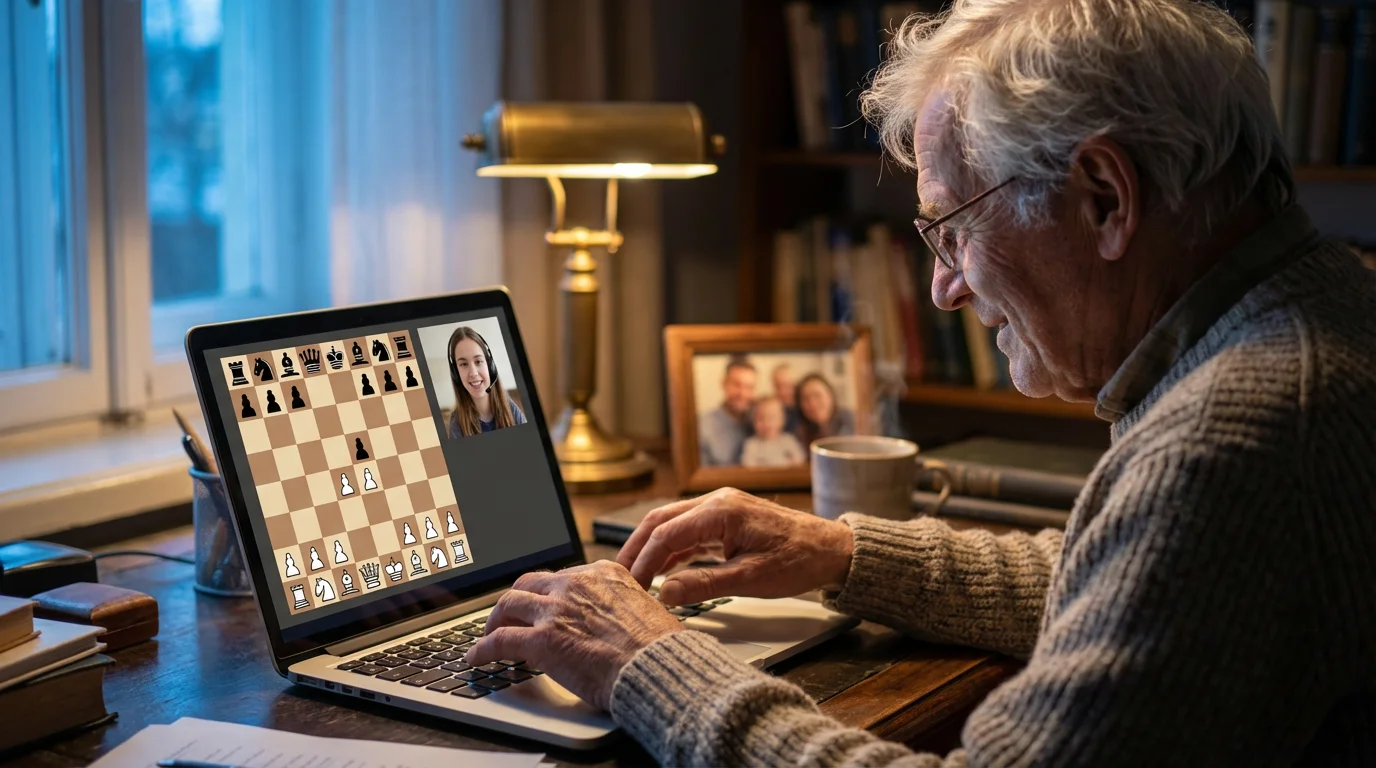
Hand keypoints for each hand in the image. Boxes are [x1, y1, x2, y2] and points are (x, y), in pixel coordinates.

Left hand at [466, 561, 681, 709]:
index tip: (543, 602)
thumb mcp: (645, 609)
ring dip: (495, 620)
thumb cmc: (659, 649)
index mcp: (603, 573)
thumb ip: (621, 607)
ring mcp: (556, 610)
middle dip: (516, 600)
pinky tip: (476, 658)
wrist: (657, 667)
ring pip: (508, 603)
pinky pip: (500, 640)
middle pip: (530, 582)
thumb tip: (613, 622)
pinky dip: (482, 649)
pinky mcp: (541, 639)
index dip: (548, 592)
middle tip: (509, 616)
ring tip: (489, 634)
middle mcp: (576, 584)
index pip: (563, 576)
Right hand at [616, 487, 854, 605]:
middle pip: (661, 520)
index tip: (629, 584)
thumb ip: (704, 585)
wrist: (832, 550)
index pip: (667, 533)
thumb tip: (665, 593)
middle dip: (637, 548)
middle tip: (618, 576)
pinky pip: (689, 531)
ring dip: (652, 548)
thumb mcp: (751, 580)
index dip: (643, 560)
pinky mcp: (726, 520)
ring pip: (672, 524)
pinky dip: (672, 550)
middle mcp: (717, 502)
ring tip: (634, 576)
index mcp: (722, 511)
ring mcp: (721, 509)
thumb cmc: (799, 561)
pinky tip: (663, 571)